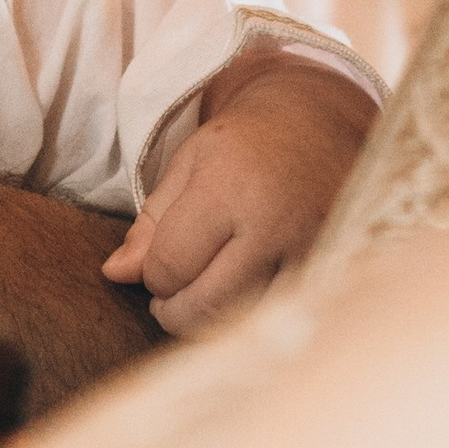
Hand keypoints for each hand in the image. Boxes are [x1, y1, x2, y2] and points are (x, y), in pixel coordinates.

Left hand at [105, 48, 378, 336]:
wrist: (324, 124)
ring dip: (214, 321)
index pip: (170, 267)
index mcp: (229, 190)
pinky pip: (279, 316)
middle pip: (205, 307)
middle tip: (173, 293)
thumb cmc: (247, 144)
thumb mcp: (189, 164)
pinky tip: (243, 294)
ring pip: (243, 322)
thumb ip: (150, 222)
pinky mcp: (333, 270)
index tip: (159, 266)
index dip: (153, 277)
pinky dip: (252, 318)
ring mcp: (311, 253)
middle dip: (175, 311)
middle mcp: (275, 226)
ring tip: (207, 292)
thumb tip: (115, 274)